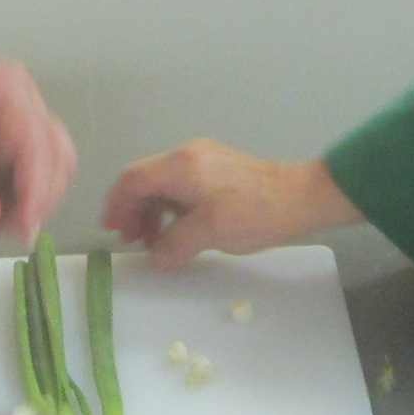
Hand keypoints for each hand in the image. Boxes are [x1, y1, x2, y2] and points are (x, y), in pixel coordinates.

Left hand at [0, 50, 77, 240]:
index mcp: (4, 90)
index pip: (38, 145)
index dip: (38, 191)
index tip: (23, 230)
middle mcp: (21, 101)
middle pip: (55, 158)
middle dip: (35, 198)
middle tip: (3, 231)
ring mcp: (16, 121)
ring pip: (47, 169)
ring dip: (27, 201)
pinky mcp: (6, 141)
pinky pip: (24, 175)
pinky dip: (13, 198)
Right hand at [100, 141, 359, 267]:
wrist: (302, 198)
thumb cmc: (255, 213)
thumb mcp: (210, 233)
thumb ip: (174, 245)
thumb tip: (154, 259)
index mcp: (180, 166)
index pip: (132, 179)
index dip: (116, 205)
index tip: (111, 230)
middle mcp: (187, 156)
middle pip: (145, 179)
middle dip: (132, 209)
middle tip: (131, 240)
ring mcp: (203, 160)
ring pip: (162, 183)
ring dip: (151, 210)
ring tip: (153, 240)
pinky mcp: (217, 169)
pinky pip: (181, 186)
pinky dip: (170, 207)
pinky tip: (177, 230)